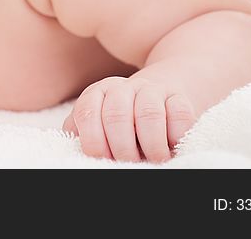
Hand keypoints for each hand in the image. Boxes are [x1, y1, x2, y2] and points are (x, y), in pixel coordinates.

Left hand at [61, 75, 196, 162]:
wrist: (160, 93)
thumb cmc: (123, 120)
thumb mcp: (97, 123)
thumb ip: (83, 134)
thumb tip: (71, 151)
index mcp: (96, 93)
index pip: (87, 114)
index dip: (94, 142)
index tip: (104, 159)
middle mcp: (121, 87)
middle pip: (116, 115)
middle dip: (122, 148)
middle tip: (130, 163)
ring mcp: (151, 89)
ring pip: (149, 114)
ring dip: (152, 145)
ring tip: (154, 160)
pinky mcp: (178, 96)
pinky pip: (179, 113)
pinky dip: (176, 135)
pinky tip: (173, 145)